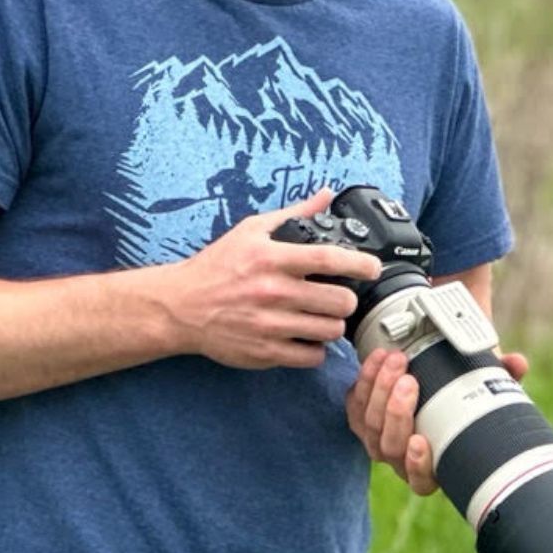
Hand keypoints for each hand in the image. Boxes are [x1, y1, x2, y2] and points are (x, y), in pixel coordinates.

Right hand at [159, 188, 381, 369]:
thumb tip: (325, 196)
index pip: (329, 259)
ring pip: (330, 331)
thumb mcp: (250, 230)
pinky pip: (311, 356)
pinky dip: (315, 349)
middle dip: (346, 299)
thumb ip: (293, 214)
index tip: (372, 267)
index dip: (360, 264)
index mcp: (272, 258)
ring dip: (332, 324)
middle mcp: (273, 292)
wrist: (180, 306)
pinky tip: (305, 337)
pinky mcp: (265, 352)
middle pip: (339, 301)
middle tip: (338, 297)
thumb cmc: (216, 267)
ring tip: (321, 317)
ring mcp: (270, 325)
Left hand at [349, 347, 531, 496]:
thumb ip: (503, 380)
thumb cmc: (462, 401)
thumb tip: (517, 364)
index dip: (417, 466)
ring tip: (396, 360)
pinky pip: (354, 404)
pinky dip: (365, 379)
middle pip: (389, 444)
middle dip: (396, 411)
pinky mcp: (359, 418)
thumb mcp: (487, 393)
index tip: (420, 441)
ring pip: (369, 424)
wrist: (428, 385)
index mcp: (432, 468)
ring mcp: (377, 440)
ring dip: (379, 389)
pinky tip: (378, 359)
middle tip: (409, 380)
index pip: (421, 481)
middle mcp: (400, 459)